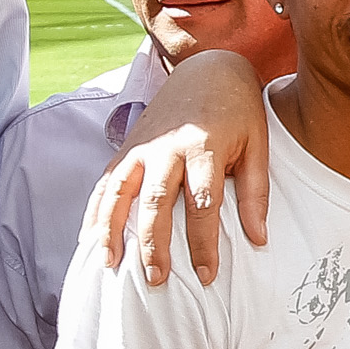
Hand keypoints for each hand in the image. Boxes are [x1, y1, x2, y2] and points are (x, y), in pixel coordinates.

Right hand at [76, 51, 270, 286]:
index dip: (204, 242)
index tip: (206, 275)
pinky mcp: (128, 147)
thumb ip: (255, 193)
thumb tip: (259, 239)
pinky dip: (96, 211)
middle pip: (156, 201)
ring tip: (110, 266)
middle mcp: (167, 147)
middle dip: (154, 243)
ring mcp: (142, 147)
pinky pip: (107, 183)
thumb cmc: (239, 112)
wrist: (209, 68)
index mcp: (203, 147)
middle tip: (156, 280)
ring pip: (121, 192)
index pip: (202, 203)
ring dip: (113, 230)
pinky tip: (90, 240)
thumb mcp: (257, 146)